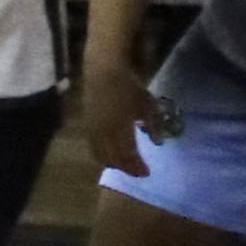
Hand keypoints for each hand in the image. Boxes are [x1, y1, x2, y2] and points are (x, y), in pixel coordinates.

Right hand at [75, 49, 154, 179]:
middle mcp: (104, 134)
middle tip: (138, 172)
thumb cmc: (128, 86)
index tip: (147, 173)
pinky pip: (93, 148)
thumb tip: (158, 142)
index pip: (129, 155)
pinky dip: (103, 156)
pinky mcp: (87, 126)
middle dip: (127, 168)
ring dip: (114, 164)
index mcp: (121, 129)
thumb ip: (153, 124)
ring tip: (125, 165)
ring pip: (101, 156)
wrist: (102, 71)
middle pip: (114, 159)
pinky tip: (111, 154)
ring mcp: (93, 131)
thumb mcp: (147, 104)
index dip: (137, 167)